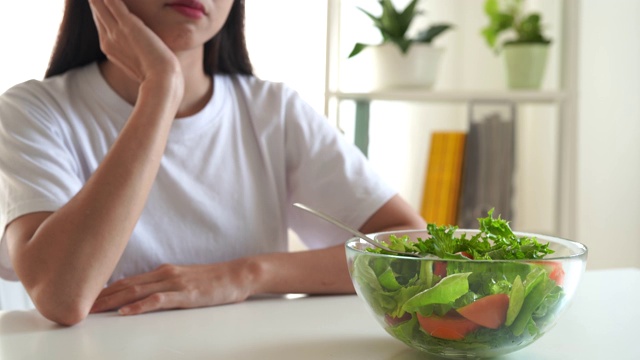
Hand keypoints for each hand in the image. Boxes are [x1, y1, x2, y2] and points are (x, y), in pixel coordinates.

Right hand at [89, 0, 182, 84]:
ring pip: (100, 3)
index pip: (100, 18)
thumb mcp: (141, 62)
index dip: (98, 4)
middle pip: (96, 8)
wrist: (162, 82)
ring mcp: (116, 32)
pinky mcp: (129, 26)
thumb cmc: (157, 76)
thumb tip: (142, 49)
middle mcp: (108, 39)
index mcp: (109, 47)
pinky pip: (112, 2)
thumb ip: (135, 51)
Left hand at [90, 261, 255, 314]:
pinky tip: (127, 312)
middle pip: (125, 284)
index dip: (104, 289)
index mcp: (163, 271)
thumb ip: (164, 286)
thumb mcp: (185, 280)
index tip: (85, 297)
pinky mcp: (186, 294)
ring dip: (112, 301)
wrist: (237, 275)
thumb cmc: (213, 281)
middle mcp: (164, 274)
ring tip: (93, 310)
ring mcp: (175, 283)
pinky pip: (158, 300)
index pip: (127, 280)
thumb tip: (143, 296)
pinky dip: (140, 305)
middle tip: (78, 304)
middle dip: (100, 296)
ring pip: (136, 291)